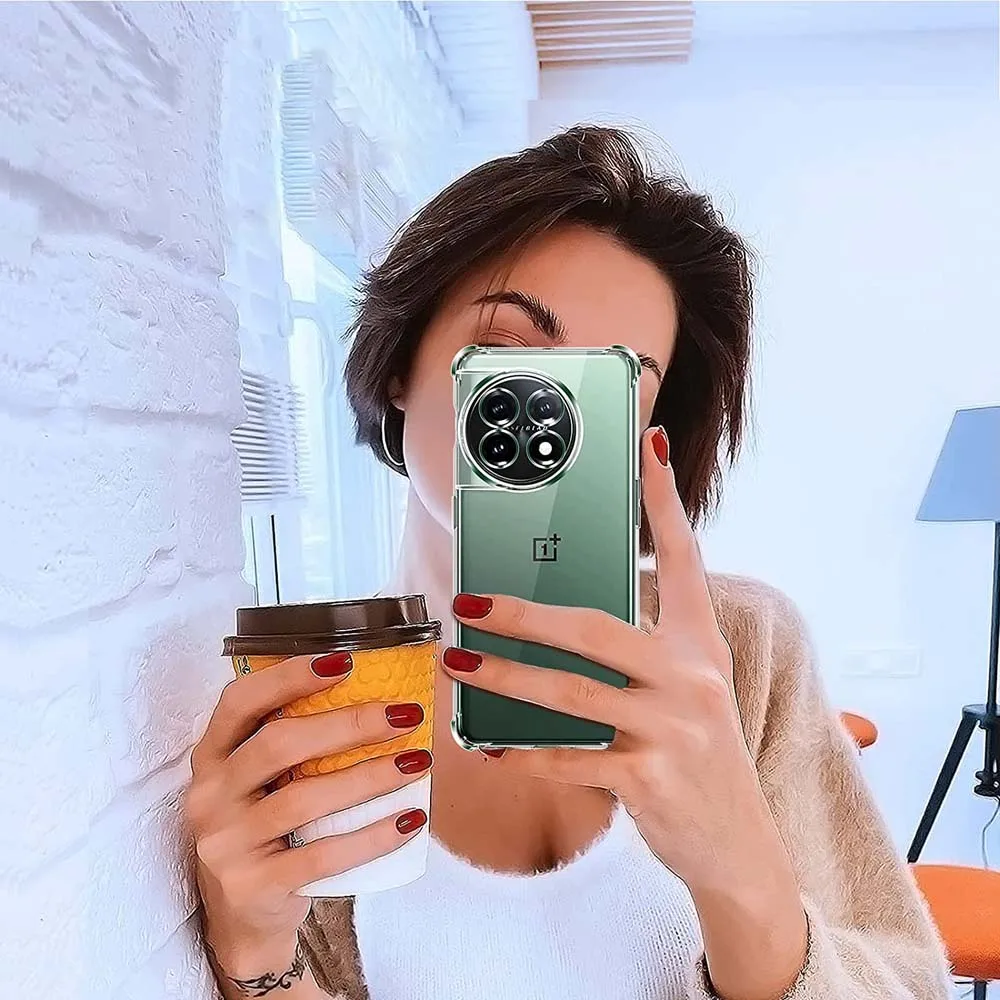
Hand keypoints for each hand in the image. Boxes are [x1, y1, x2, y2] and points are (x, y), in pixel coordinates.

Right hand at [184, 652, 431, 967]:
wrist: (244, 918)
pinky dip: (372, 837)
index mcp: (213, 755)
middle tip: (404, 715)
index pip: (240, 701)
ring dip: (368, 777)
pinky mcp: (254, 886)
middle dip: (348, 724)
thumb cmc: (267, 829)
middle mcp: (211, 795)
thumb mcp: (262, 782)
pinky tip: (410, 819)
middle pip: (278, 744)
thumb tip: (377, 695)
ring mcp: (227, 843)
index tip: (346, 661)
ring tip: (417, 762)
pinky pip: (322, 856)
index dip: (289, 676)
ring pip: (303, 799)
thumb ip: (295, 742)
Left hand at [442, 425, 783, 898]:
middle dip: (524, 614)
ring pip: (571, 691)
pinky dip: (523, 753)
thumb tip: (560, 622)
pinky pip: (571, 759)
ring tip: (459, 662)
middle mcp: (693, 678)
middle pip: (597, 628)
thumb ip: (640, 654)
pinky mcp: (651, 779)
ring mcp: (674, 728)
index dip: (664, 501)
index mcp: (700, 645)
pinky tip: (488, 746)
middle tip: (469, 602)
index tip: (646, 448)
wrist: (738, 846)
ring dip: (504, 678)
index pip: (685, 558)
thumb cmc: (697, 757)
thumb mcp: (687, 693)